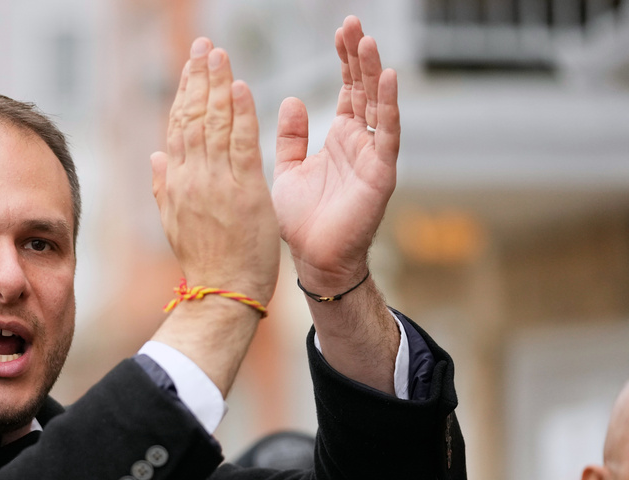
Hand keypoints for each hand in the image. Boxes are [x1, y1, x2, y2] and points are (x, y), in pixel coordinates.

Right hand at [151, 38, 279, 307]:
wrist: (223, 291)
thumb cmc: (206, 261)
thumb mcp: (175, 223)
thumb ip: (163, 187)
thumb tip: (155, 157)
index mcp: (175, 184)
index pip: (177, 128)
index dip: (185, 93)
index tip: (192, 66)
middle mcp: (191, 178)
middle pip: (192, 118)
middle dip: (199, 78)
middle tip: (206, 46)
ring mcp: (216, 184)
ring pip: (214, 124)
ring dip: (218, 85)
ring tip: (220, 54)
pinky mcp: (244, 192)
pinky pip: (240, 145)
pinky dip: (240, 114)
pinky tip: (240, 87)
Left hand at [272, 15, 398, 294]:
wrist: (313, 258)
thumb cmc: (301, 220)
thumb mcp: (287, 169)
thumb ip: (291, 137)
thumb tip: (293, 100)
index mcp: (340, 138)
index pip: (349, 89)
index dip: (346, 60)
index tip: (340, 31)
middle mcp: (361, 142)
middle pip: (365, 88)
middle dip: (360, 56)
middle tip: (353, 23)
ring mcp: (373, 155)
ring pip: (378, 104)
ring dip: (373, 72)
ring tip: (367, 41)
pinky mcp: (380, 172)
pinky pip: (387, 134)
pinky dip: (389, 106)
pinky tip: (387, 77)